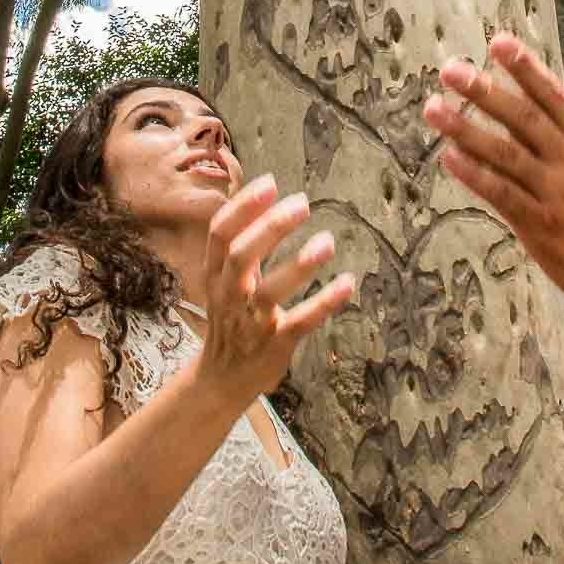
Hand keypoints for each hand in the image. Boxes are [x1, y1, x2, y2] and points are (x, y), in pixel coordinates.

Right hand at [197, 175, 354, 403]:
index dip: (242, 207)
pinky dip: (325, 302)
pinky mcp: (275, 344)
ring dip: (299, 265)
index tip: (269, 182)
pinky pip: (301, 322)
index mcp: (216, 274)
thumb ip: (242, 242)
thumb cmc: (232, 317)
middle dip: (270, 227)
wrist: (222, 380)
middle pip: (241, 256)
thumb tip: (263, 192)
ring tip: (328, 241)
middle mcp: (230, 296)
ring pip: (269, 292)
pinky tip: (347, 283)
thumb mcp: (225, 279)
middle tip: (302, 203)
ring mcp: (252, 322)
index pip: (219, 233)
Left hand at [424, 32, 563, 310]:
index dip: (526, 68)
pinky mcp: (540, 225)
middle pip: (523, 117)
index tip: (499, 43)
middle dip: (485, 90)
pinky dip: (474, 174)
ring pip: (505, 152)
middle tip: (450, 70)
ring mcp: (555, 192)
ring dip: (466, 128)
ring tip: (435, 108)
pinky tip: (449, 157)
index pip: (554, 96)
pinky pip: (502, 194)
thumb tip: (522, 118)